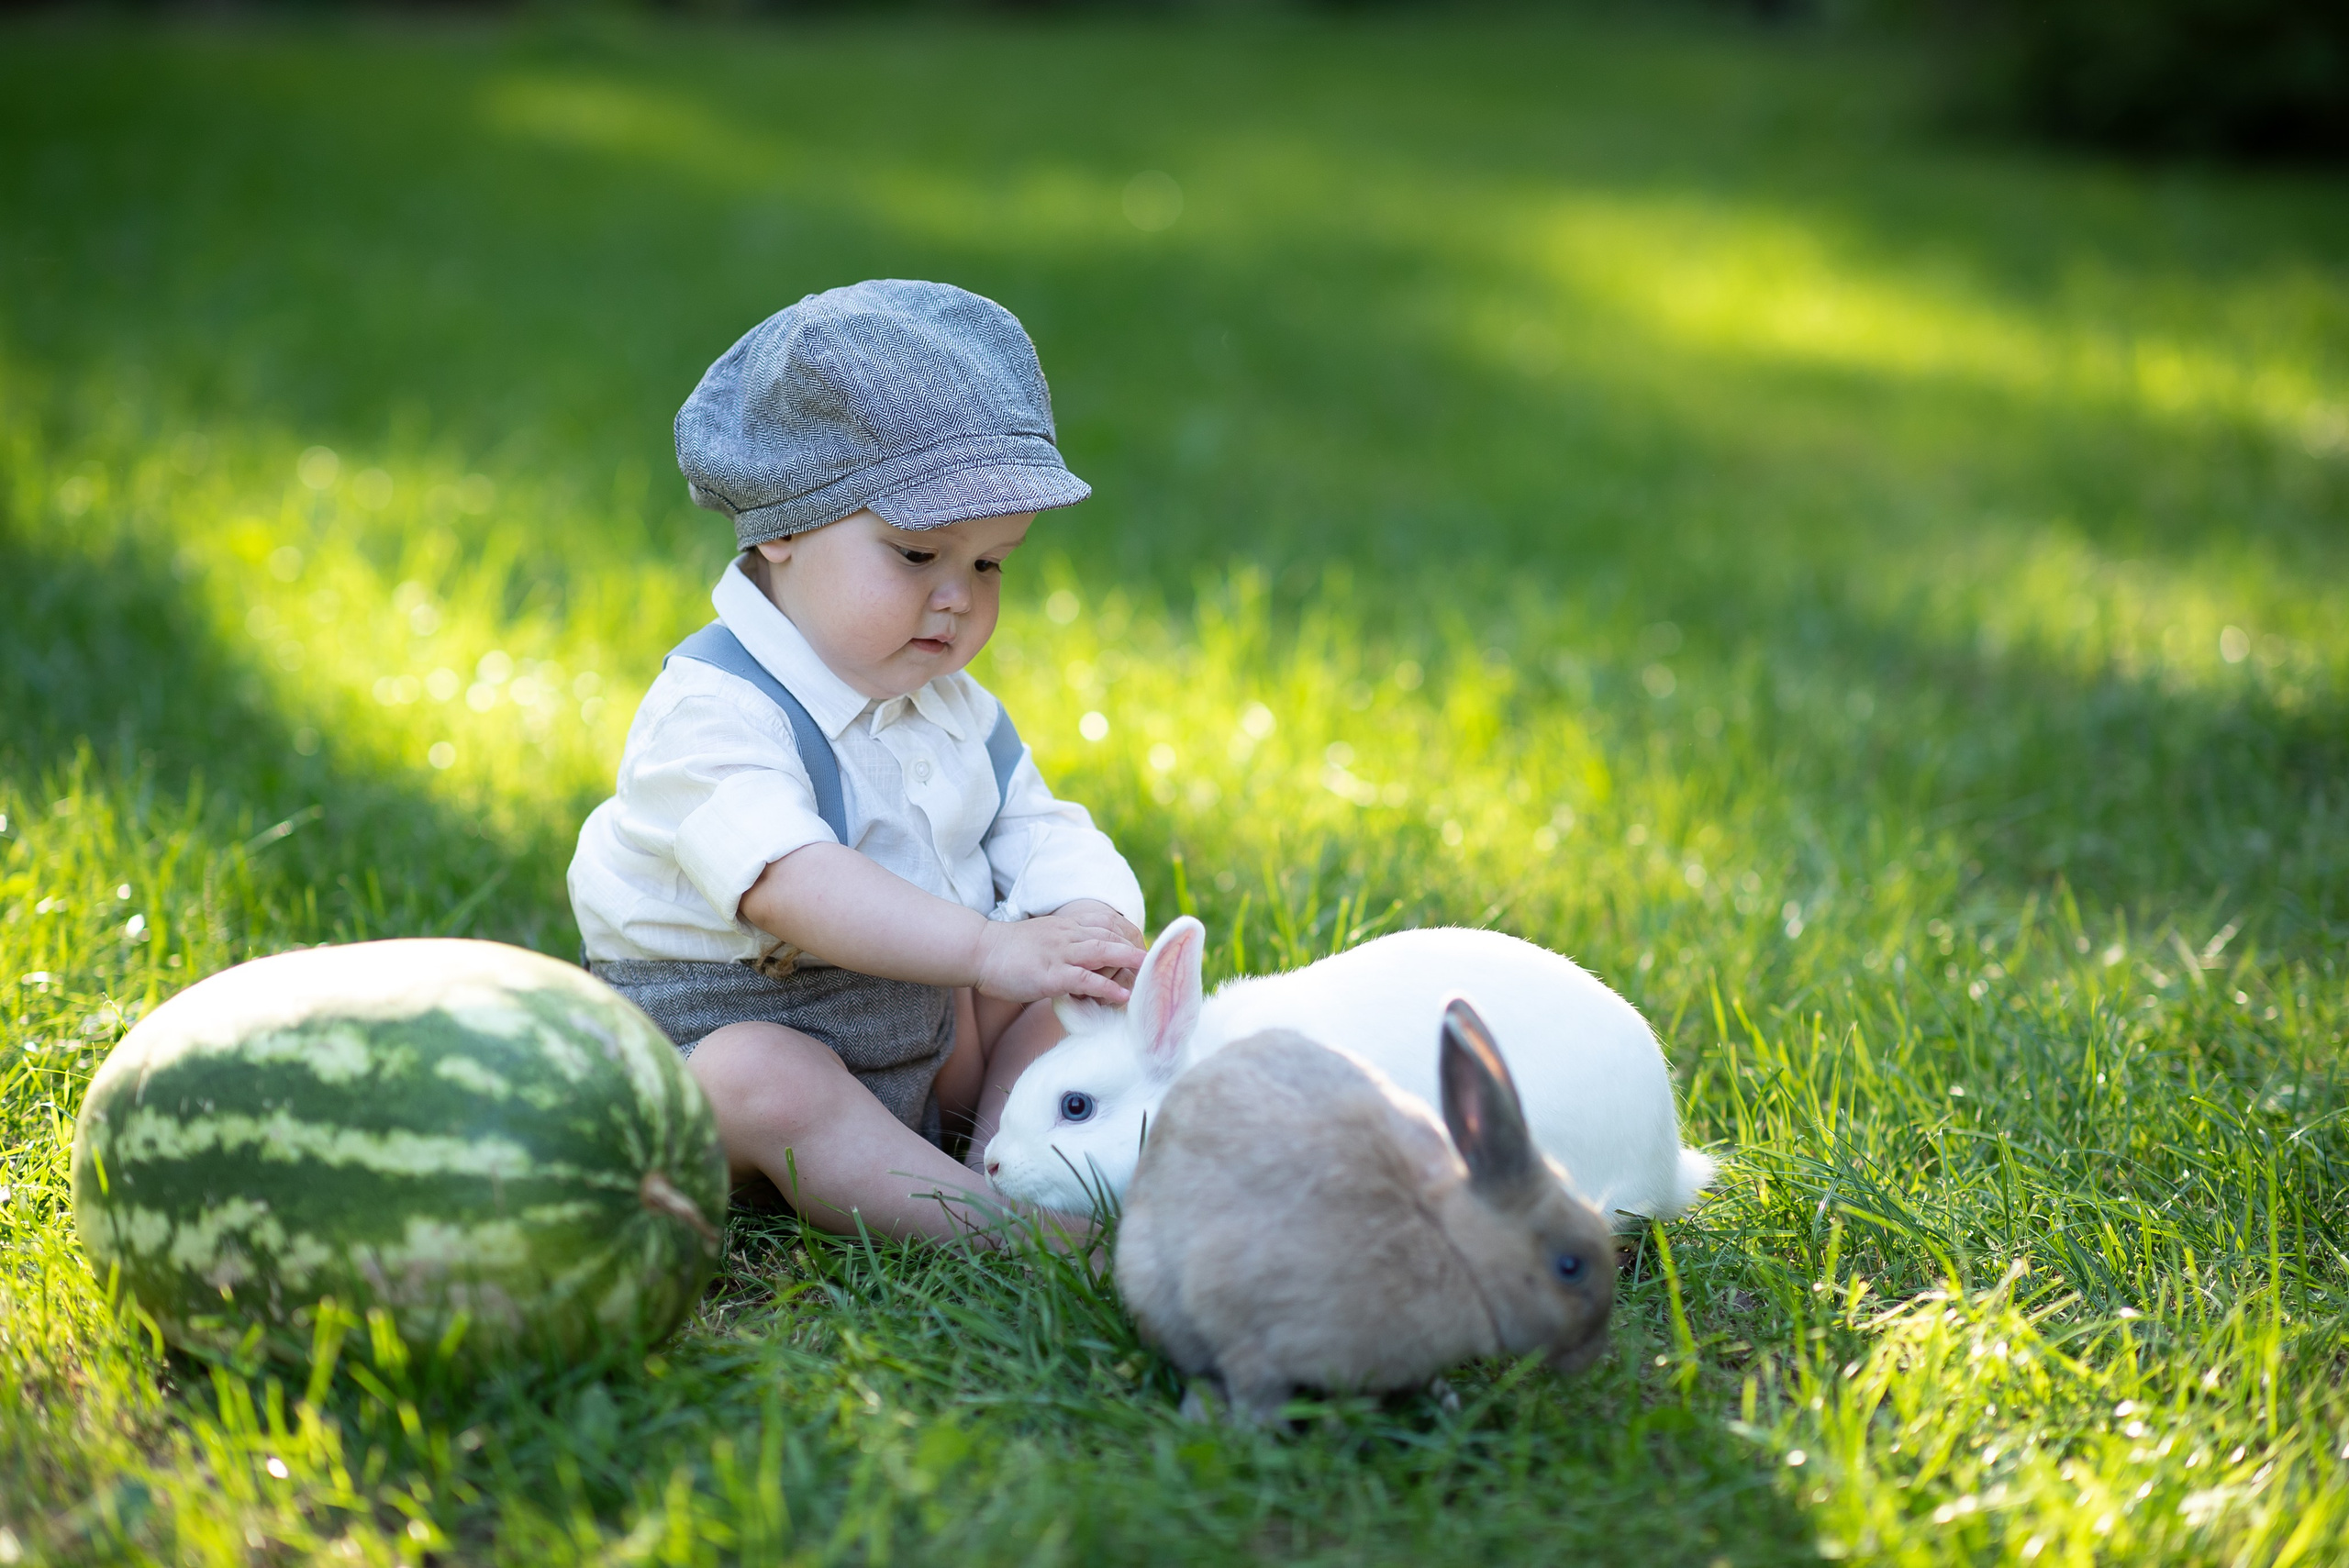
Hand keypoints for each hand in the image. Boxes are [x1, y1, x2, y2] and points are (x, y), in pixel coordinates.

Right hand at [972, 911, 1146, 1005]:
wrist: (979, 950)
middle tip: (1157, 964)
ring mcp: (1060, 954)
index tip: (1144, 950)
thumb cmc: (1006, 950)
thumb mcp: (1041, 939)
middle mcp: (1067, 935)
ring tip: (1151, 973)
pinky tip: (1122, 996)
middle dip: (1136, 949)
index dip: (1127, 937)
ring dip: (1130, 962)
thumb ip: (1061, 944)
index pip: (1106, 926)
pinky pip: (1085, 979)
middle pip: (1111, 937)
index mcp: (1066, 926)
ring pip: (1103, 953)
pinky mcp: (1051, 975)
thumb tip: (1077, 958)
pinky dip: (1106, 987)